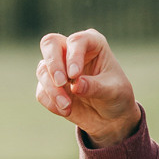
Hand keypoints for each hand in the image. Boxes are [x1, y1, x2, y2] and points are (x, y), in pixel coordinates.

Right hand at [35, 29, 138, 146]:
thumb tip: (75, 86)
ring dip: (53, 90)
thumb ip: (95, 87)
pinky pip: (41, 91)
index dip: (73, 55)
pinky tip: (66, 111)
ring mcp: (59, 67)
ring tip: (67, 106)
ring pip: (43, 69)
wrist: (110, 117)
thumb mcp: (113, 92)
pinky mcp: (50, 85)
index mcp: (92, 44)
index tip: (74, 75)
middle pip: (50, 43)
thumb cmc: (116, 96)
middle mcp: (72, 50)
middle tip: (61, 83)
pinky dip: (51, 102)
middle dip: (53, 64)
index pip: (77, 40)